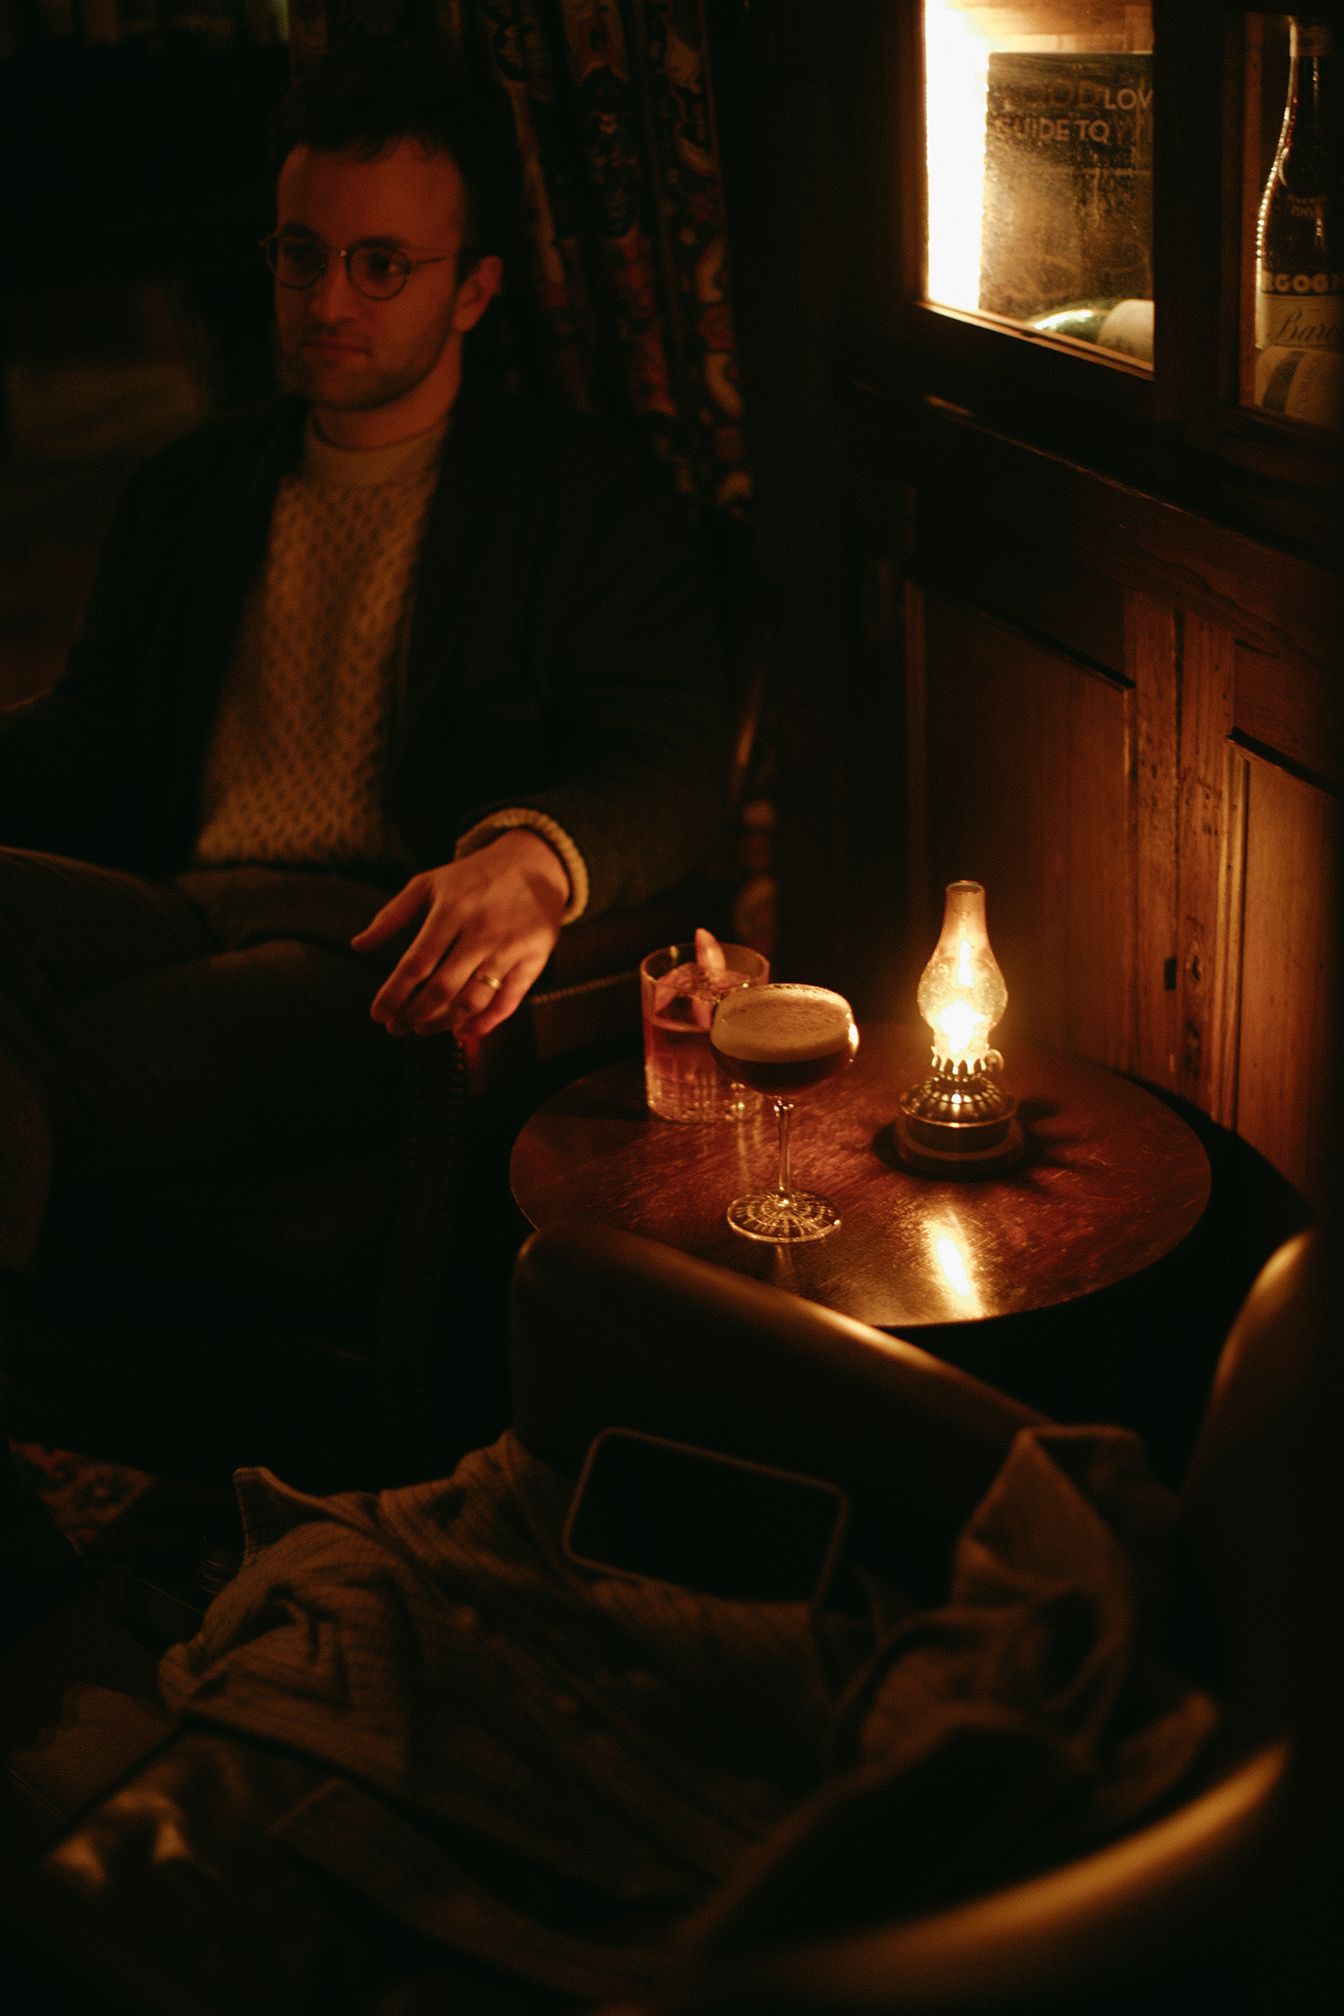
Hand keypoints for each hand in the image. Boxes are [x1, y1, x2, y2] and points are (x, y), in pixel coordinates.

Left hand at [351, 831, 567, 1038]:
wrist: (534, 863)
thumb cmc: (474, 877)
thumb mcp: (428, 884)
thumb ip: (392, 915)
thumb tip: (359, 946)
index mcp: (452, 909)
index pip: (416, 963)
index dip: (394, 994)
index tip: (378, 1014)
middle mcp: (482, 930)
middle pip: (442, 987)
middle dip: (414, 1014)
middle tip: (396, 1027)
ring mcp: (510, 947)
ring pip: (473, 1000)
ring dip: (443, 1022)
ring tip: (422, 1028)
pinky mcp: (534, 959)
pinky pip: (508, 1002)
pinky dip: (484, 1023)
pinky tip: (463, 1032)